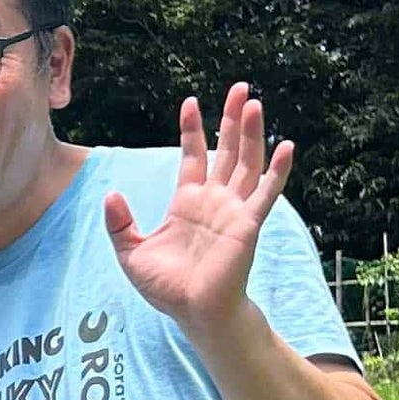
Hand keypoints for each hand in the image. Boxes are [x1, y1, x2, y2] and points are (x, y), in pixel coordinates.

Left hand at [105, 87, 294, 334]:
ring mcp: (233, 210)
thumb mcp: (131, 253)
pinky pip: (266, 193)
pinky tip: (287, 146)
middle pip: (226, 150)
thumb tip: (111, 195)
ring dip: (251, 133)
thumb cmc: (167, 287)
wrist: (192, 312)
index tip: (191, 102)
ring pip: (247, 163)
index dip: (193, 129)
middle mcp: (214, 200)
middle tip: (238, 86)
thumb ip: (120, 224)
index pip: (193, 156)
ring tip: (254, 103)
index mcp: (188, 201)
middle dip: (230, 119)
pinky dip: (278, 170)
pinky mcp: (248, 224)